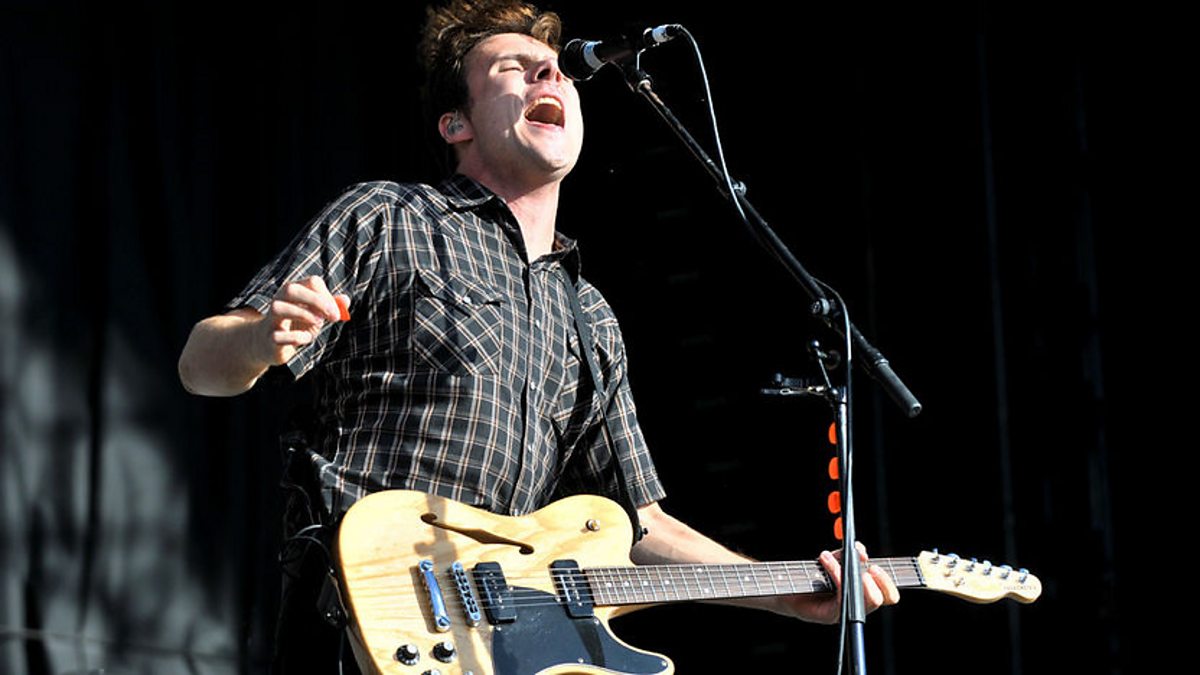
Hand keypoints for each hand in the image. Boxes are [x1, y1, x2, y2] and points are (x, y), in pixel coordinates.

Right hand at [253, 275, 348, 365]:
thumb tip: (346, 300)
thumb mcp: (316, 314)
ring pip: (278, 308)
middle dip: (316, 300)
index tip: (336, 313)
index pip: (312, 282)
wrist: (269, 344)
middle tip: (333, 316)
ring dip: (302, 314)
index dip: (327, 296)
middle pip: (291, 289)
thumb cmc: (297, 325)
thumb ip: (331, 306)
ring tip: (317, 324)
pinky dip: (295, 338)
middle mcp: (279, 301)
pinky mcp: (269, 338)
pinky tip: (305, 339)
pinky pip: (277, 336)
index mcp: (293, 292)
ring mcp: (271, 319)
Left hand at [776, 542, 899, 623]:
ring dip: (852, 574)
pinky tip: (825, 560)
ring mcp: (844, 613)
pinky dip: (835, 574)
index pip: (888, 595)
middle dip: (877, 582)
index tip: (875, 566)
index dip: (887, 582)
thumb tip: (861, 553)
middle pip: (879, 600)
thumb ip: (848, 555)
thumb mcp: (834, 560)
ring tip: (841, 559)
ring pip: (861, 601)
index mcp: (863, 594)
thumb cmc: (813, 575)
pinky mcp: (829, 615)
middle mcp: (857, 607)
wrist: (787, 588)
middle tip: (868, 567)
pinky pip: (840, 597)